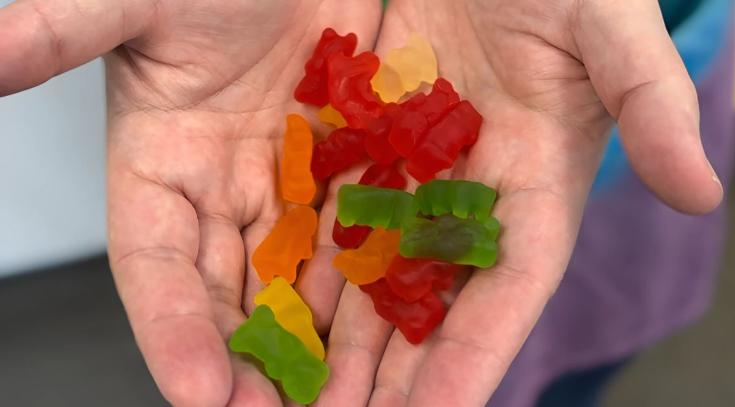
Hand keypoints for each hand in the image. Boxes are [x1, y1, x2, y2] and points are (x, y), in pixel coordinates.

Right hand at [1, 0, 379, 404]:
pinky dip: (371, 289)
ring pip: (301, 282)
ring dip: (319, 346)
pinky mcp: (347, 171)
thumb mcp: (135, 0)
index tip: (198, 394)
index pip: (155, 267)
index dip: (173, 332)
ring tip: (342, 402)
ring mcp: (289, 187)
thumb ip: (62, 31)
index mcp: (160, 167)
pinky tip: (390, 332)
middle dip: (252, 364)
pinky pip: (359, 240)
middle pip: (232, 295)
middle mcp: (224, 192)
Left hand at [312, 0, 722, 405]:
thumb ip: (649, 104)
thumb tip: (703, 190)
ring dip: (337, 340)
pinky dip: (305, 269)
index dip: (472, 358)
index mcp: (537, 190)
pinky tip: (274, 312)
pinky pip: (332, 217)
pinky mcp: (365, 145)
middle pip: (431, 306)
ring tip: (300, 396)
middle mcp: (470, 203)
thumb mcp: (610, 33)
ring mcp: (413, 179)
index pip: (506, 293)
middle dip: (391, 376)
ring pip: (371, 276)